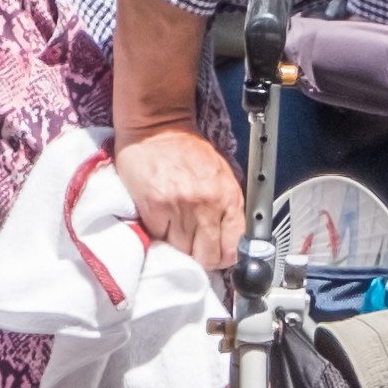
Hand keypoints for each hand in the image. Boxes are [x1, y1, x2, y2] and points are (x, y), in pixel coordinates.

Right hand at [114, 125, 243, 274]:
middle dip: (199, 256)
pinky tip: (160, 219)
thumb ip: (227, 210)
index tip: (215, 255)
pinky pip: (159, 237)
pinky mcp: (155, 206)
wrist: (157, 129)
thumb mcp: (221, 177)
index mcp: (229, 196)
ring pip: (181, 250)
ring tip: (174, 228)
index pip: (233, 248)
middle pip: (206, 256)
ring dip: (177, 245)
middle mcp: (207, 203)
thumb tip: (229, 245)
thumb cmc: (188, 152)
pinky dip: (159, 234)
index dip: (223, 258)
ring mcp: (180, 206)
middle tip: (191, 246)